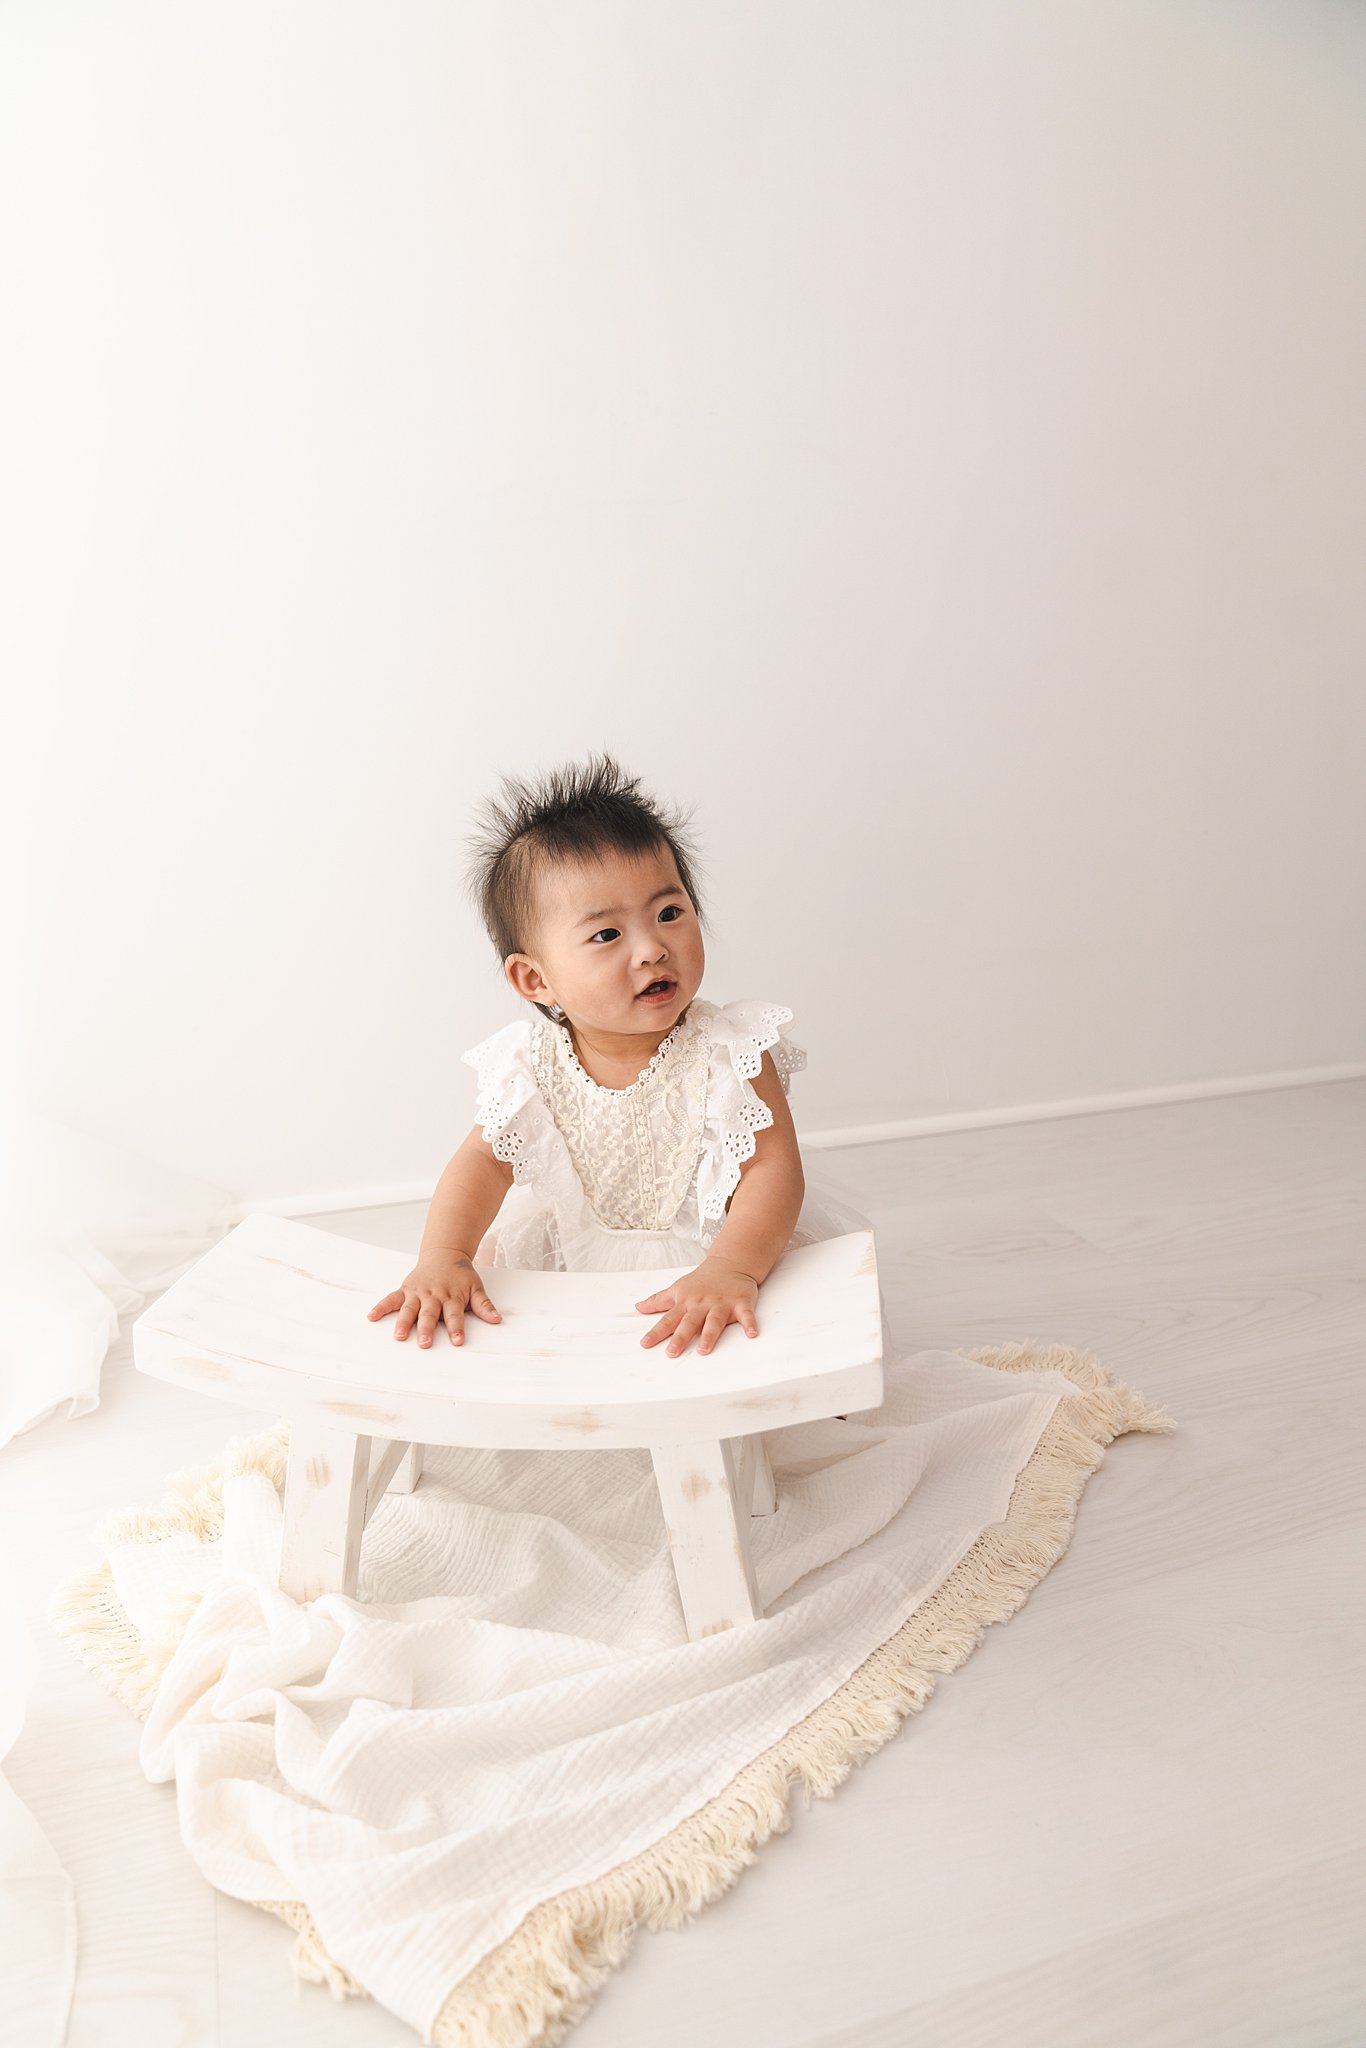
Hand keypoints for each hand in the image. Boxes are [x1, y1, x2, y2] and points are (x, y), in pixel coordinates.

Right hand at [367, 1254, 501, 1347]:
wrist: (444, 1253)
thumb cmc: (460, 1275)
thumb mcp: (475, 1286)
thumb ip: (484, 1305)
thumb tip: (496, 1319)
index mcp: (451, 1296)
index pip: (455, 1315)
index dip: (456, 1328)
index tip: (457, 1341)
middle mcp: (433, 1295)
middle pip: (430, 1314)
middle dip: (427, 1329)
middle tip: (425, 1344)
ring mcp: (417, 1293)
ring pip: (409, 1309)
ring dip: (404, 1323)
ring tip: (399, 1336)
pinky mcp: (405, 1290)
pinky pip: (391, 1299)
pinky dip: (381, 1307)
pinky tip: (371, 1317)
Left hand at [635, 1258, 759, 1355]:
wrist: (729, 1262)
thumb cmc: (701, 1280)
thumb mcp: (677, 1288)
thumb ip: (658, 1300)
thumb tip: (638, 1307)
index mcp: (686, 1302)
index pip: (668, 1319)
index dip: (656, 1332)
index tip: (645, 1344)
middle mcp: (702, 1304)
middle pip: (689, 1322)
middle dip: (680, 1337)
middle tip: (672, 1352)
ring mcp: (722, 1303)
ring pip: (714, 1320)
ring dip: (710, 1334)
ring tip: (703, 1349)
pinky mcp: (741, 1302)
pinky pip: (746, 1314)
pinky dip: (750, 1323)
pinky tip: (752, 1334)